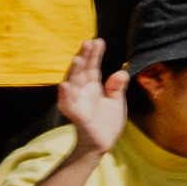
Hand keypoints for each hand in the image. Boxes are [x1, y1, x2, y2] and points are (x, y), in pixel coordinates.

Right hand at [49, 37, 127, 151]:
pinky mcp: (76, 115)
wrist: (102, 144)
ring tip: (77, 58)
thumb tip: (121, 72)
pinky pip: (68, 104)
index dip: (94, 55)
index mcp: (93, 87)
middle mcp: (82, 92)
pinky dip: (65, 95)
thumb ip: (117, 87)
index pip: (93, 67)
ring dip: (73, 72)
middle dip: (85, 58)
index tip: (98, 41)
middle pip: (82, 72)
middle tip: (88, 43)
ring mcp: (77, 103)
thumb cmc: (107, 121)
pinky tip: (65, 85)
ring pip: (73, 84)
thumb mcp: (116, 101)